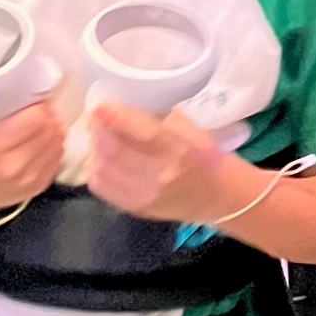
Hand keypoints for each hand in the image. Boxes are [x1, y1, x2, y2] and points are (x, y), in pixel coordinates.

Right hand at [0, 102, 64, 211]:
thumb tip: (21, 80)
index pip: (37, 118)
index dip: (38, 103)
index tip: (33, 97)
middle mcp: (9, 166)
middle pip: (50, 131)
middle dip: (47, 115)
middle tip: (37, 109)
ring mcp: (23, 182)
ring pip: (57, 146)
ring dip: (52, 131)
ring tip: (39, 125)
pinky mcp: (32, 190)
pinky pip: (56, 162)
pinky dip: (51, 149)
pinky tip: (38, 143)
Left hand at [83, 103, 234, 223]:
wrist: (220, 198)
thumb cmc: (207, 158)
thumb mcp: (191, 130)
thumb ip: (158, 120)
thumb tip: (123, 111)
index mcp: (180, 151)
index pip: (142, 133)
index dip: (115, 118)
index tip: (100, 106)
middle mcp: (160, 176)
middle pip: (117, 152)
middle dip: (100, 132)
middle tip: (95, 119)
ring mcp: (146, 196)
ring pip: (105, 170)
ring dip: (96, 150)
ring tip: (98, 137)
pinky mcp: (136, 208)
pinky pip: (104, 188)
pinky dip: (96, 170)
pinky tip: (100, 159)